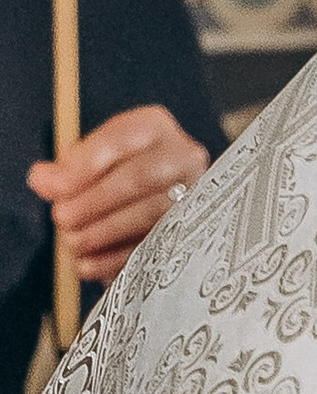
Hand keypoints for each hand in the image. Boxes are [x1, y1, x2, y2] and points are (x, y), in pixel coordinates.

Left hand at [30, 104, 210, 282]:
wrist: (157, 202)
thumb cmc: (116, 177)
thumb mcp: (90, 165)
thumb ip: (65, 172)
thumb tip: (42, 179)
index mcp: (152, 127)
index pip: (119, 140)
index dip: (84, 165)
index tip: (54, 187)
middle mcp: (182, 156)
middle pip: (139, 178)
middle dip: (95, 201)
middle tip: (62, 218)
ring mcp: (196, 196)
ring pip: (151, 214)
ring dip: (105, 232)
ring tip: (74, 243)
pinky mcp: (196, 233)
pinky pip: (156, 247)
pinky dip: (118, 258)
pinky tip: (90, 265)